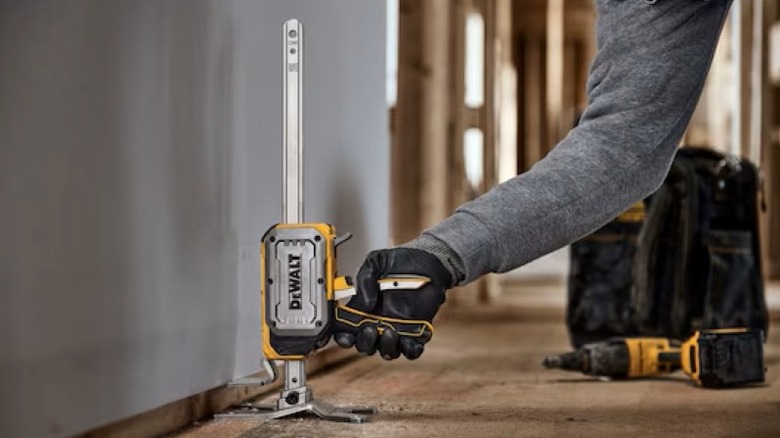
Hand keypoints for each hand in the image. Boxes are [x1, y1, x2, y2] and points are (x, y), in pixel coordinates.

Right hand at [333, 247, 451, 359]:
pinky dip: (409, 350)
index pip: (347, 330)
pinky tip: (408, 340)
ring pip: (387, 351)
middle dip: (364, 343)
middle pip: (365, 345)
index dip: (344, 337)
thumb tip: (364, 304)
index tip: (345, 335)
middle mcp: (379, 322)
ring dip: (386, 347)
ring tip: (390, 332)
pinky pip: (411, 350)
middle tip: (369, 330)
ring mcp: (398, 328)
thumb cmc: (400, 261)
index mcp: (364, 309)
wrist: (427, 260)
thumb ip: (364, 280)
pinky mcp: (417, 331)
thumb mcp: (375, 262)